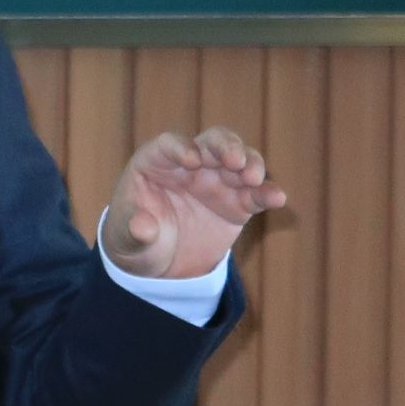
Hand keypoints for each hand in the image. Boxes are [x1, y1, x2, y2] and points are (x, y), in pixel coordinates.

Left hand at [100, 126, 285, 279]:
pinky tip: (277, 198)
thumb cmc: (135, 239)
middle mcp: (190, 164)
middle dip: (225, 146)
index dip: (181, 147)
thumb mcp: (127, 239)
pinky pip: (255, 193)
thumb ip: (135, 231)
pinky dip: (266, 193)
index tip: (192, 160)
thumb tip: (144, 228)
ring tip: (253, 178)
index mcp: (156, 163)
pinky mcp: (238, 203)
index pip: (170, 144)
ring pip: (239, 160)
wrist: (159, 263)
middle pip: (212, 142)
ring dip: (250, 163)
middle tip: (235, 160)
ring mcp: (216, 181)